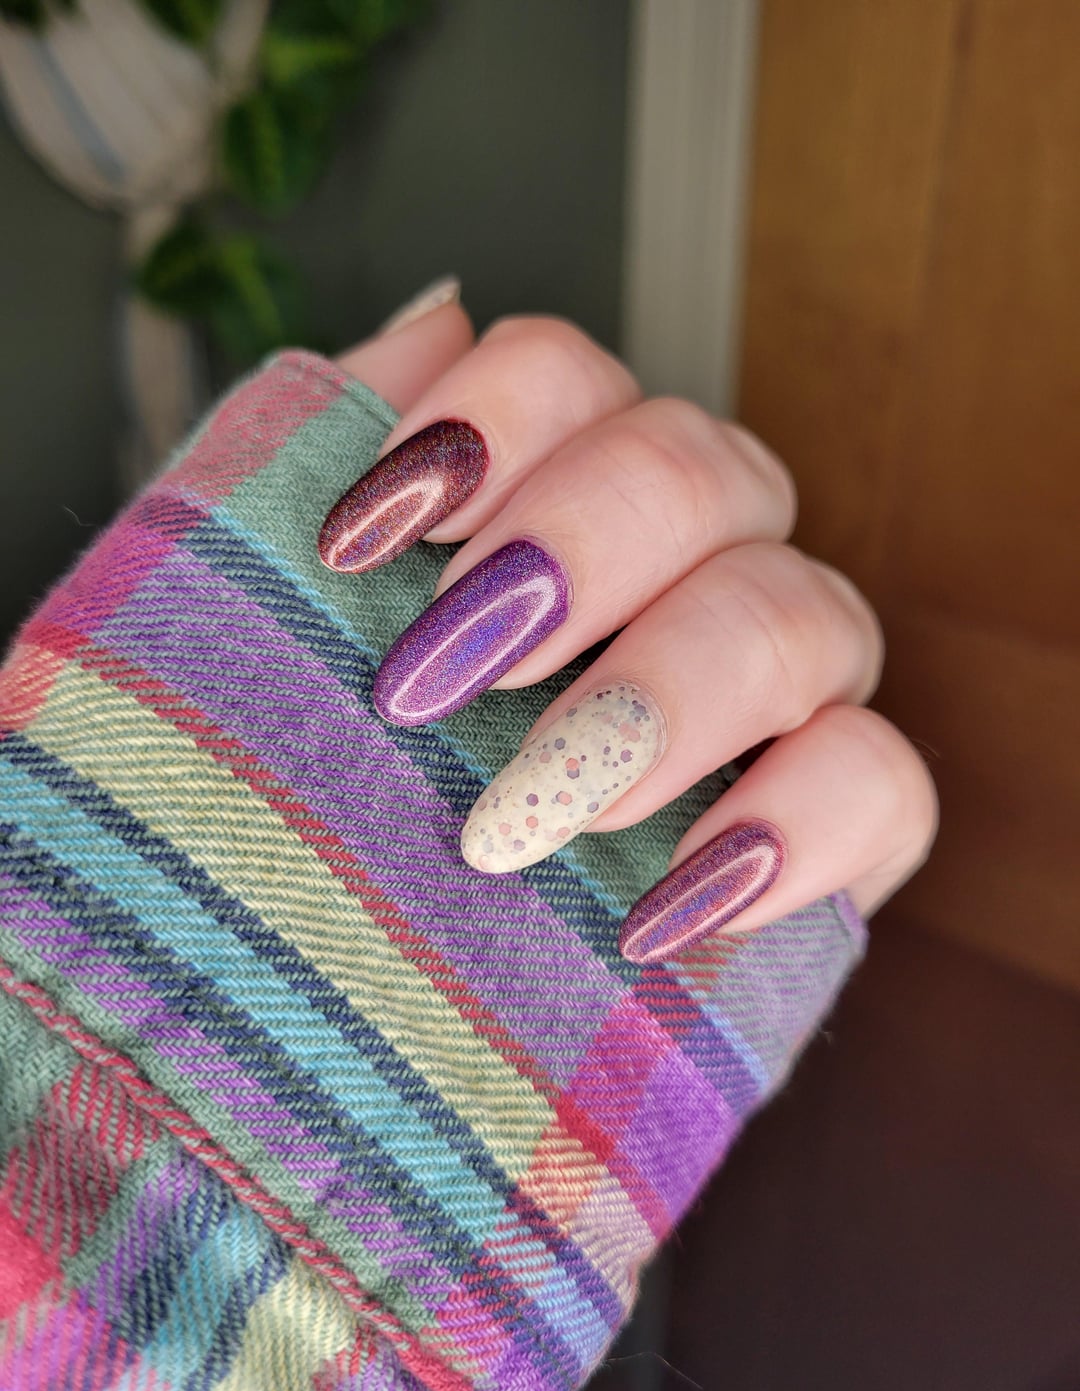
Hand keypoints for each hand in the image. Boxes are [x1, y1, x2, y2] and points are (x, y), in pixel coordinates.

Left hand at [324, 292, 936, 960]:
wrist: (328, 1006)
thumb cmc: (285, 804)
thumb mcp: (253, 634)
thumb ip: (314, 465)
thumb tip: (433, 319)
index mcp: (551, 497)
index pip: (567, 374)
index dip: (486, 423)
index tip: (365, 540)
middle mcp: (683, 565)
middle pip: (701, 467)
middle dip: (576, 556)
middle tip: (436, 684)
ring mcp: (774, 692)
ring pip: (808, 613)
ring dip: (670, 695)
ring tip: (537, 810)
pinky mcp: (833, 824)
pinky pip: (885, 784)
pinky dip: (795, 829)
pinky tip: (669, 906)